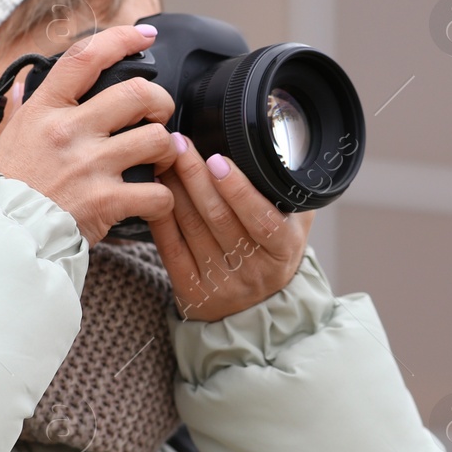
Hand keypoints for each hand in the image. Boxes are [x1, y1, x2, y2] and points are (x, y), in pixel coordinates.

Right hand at [0, 24, 178, 244]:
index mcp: (44, 110)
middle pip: (137, 93)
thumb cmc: (3, 189)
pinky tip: (153, 200)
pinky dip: (163, 198)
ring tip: (160, 159)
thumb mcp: (5, 139)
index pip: (86, 58)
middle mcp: (69, 131)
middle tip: (159, 113)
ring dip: (167, 149)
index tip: (143, 36)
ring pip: (156, 139)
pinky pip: (157, 193)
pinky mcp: (105, 202)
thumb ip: (22, 110)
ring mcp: (89, 166)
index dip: (121, 38)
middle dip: (160, 100)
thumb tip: (25, 86)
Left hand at [147, 136, 313, 320]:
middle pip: (219, 218)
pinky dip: (161, 217)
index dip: (239, 190)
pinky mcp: (192, 292)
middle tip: (179, 144)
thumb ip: (291, 191)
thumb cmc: (273, 251)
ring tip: (164, 159)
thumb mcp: (296, 224)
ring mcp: (222, 284)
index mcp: (283, 250)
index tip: (217, 159)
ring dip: (175, 189)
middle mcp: (254, 270)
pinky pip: (171, 249)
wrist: (256, 307)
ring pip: (192, 228)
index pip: (262, 219)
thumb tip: (284, 146)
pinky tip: (154, 192)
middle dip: (195, 176)